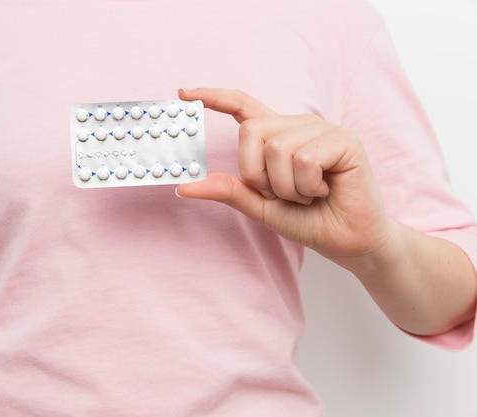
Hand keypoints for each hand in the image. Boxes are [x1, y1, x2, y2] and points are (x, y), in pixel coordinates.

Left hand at [176, 88, 395, 268]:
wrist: (348, 242)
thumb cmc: (309, 221)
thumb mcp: (261, 208)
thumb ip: (229, 192)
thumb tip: (185, 187)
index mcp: (278, 137)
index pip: (244, 107)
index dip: (215, 97)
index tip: (184, 92)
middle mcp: (299, 126)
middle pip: (253, 130)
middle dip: (259, 174)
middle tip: (284, 194)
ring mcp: (323, 129)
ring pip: (278, 148)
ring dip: (286, 186)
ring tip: (309, 194)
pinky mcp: (344, 139)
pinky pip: (305, 158)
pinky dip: (307, 186)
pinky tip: (326, 190)